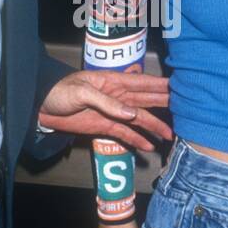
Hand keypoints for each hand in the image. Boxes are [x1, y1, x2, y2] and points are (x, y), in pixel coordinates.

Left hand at [38, 70, 171, 151]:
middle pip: (146, 101)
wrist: (41, 106)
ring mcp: (112, 113)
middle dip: (164, 104)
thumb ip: (107, 102)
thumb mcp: (82, 92)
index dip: (161, 85)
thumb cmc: (60, 91)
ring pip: (139, 120)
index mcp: (113, 82)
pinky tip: (149, 146)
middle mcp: (117, 97)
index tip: (180, 87)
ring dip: (154, 126)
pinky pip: (125, 134)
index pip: (142, 83)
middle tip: (185, 110)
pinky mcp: (104, 127)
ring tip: (170, 135)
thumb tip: (132, 114)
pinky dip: (137, 139)